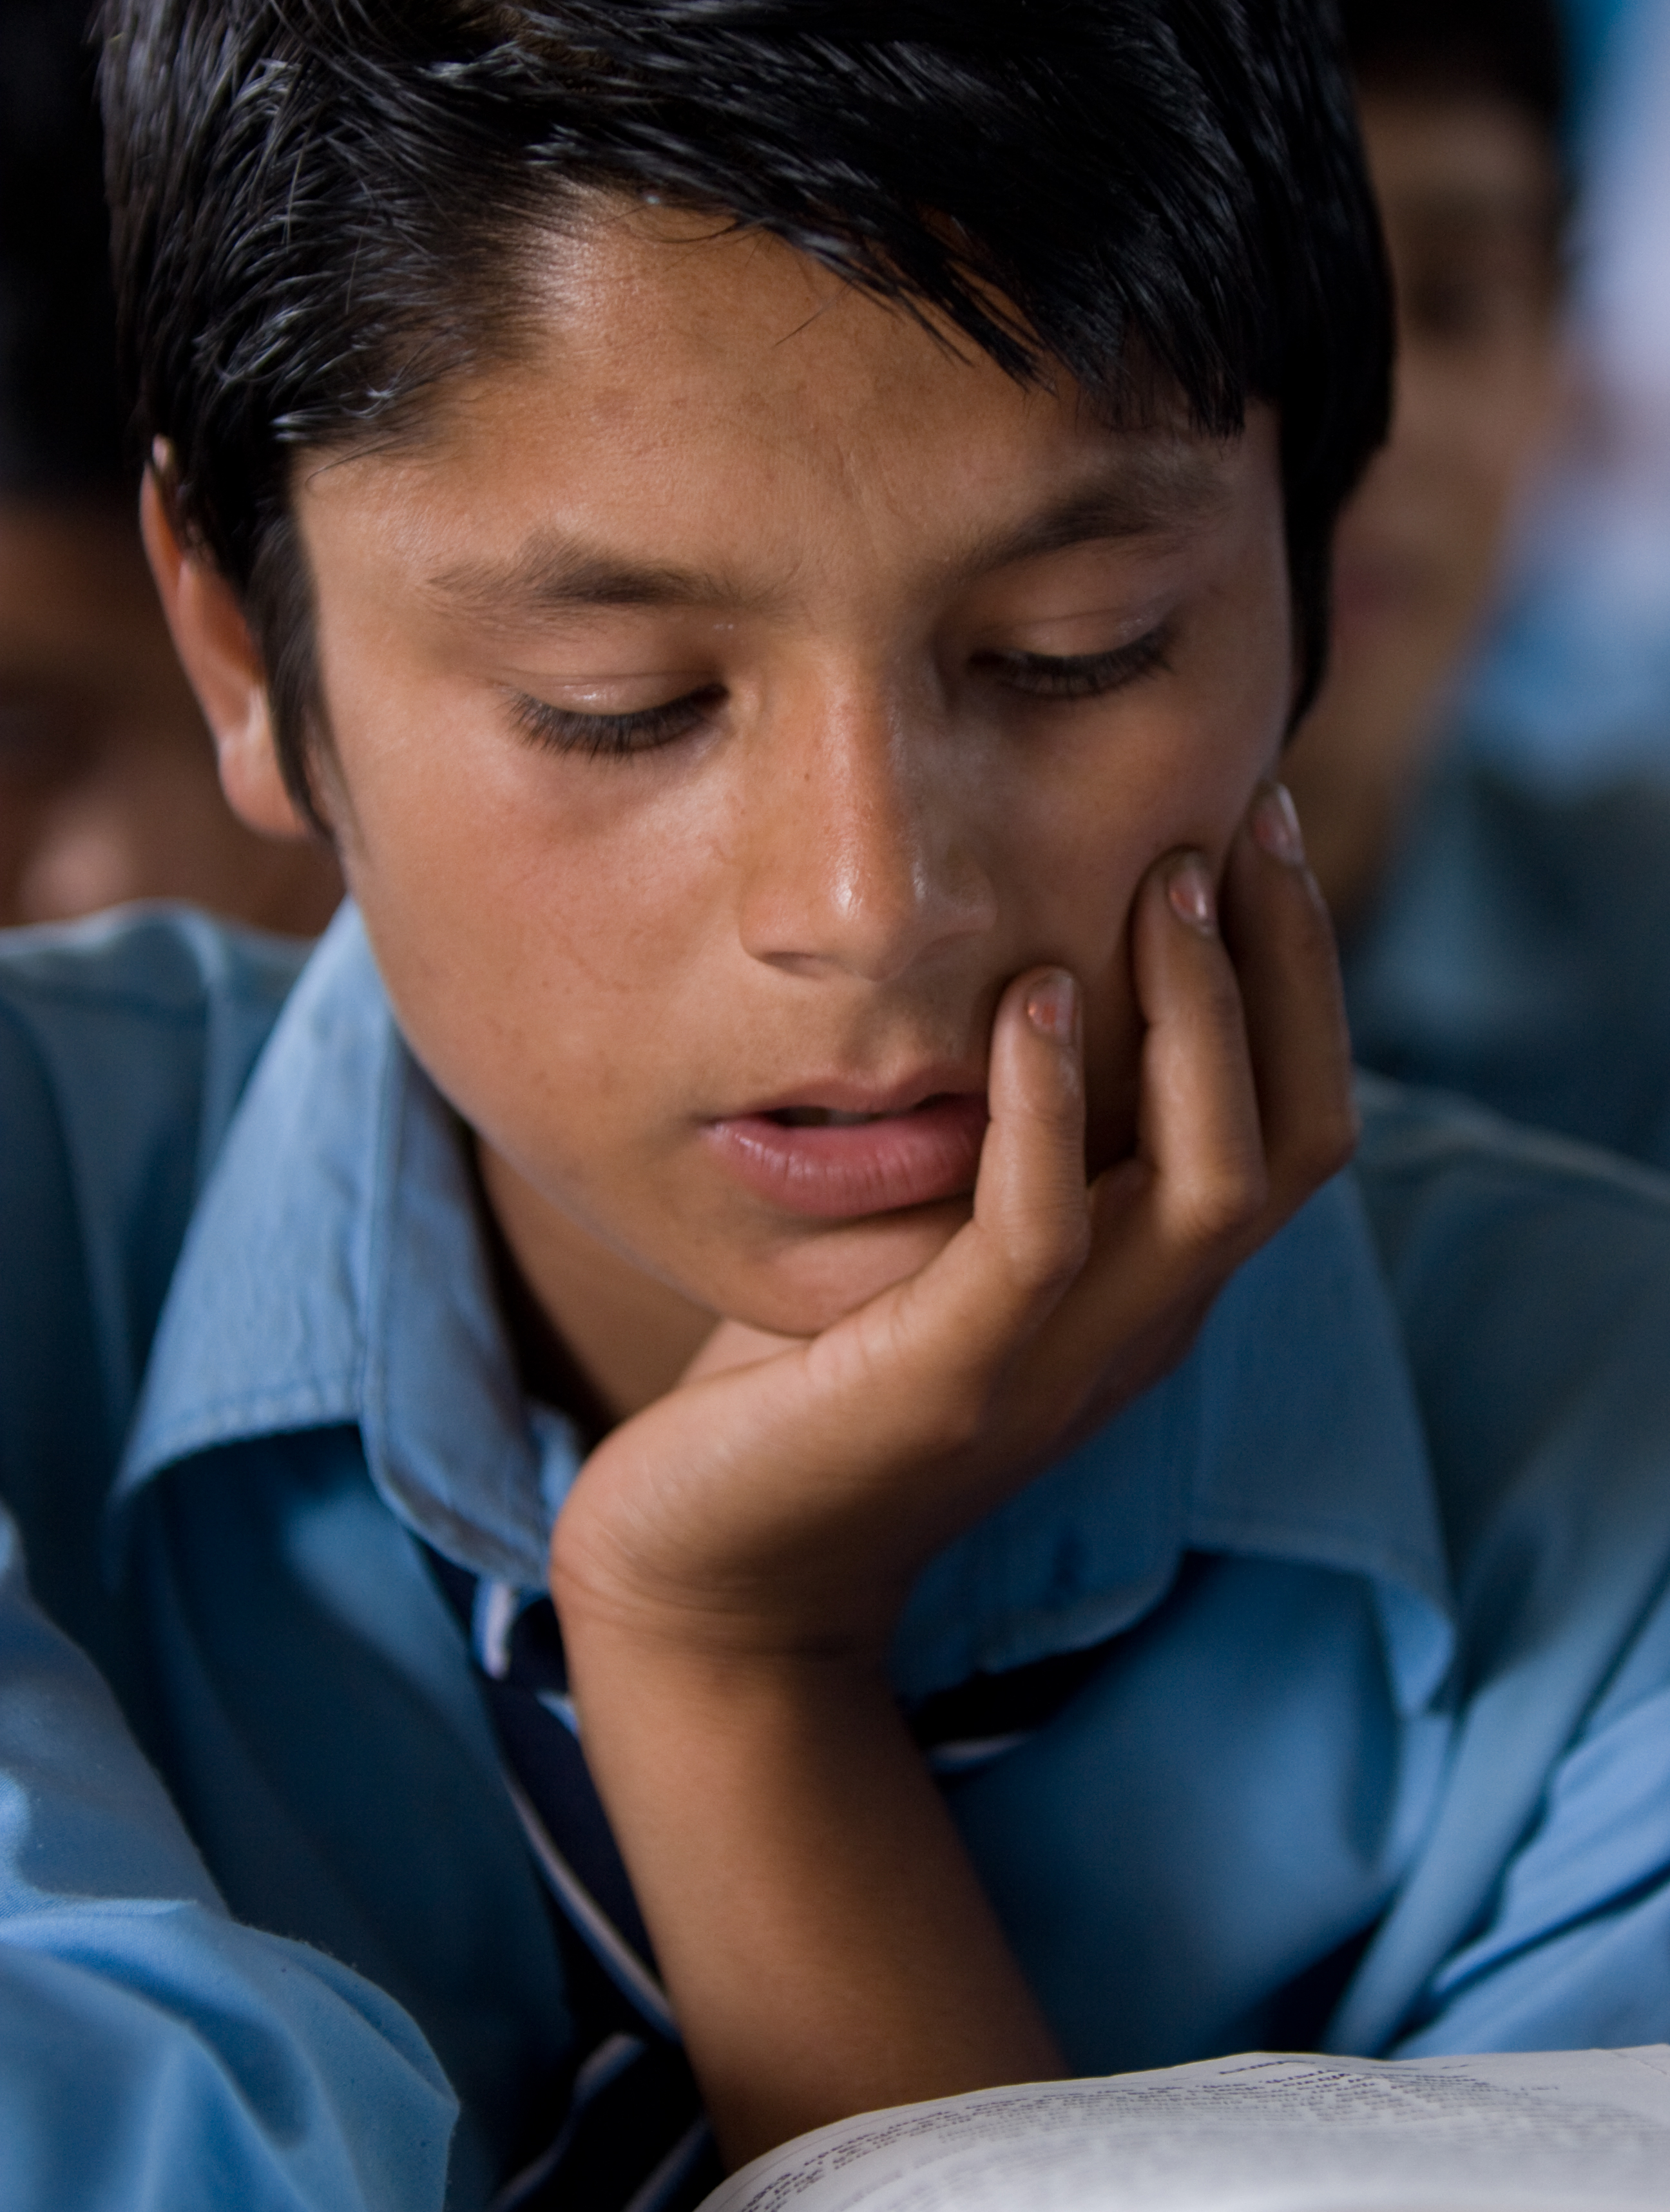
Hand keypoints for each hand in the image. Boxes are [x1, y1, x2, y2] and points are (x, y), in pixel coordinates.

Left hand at [550, 782, 1354, 1663]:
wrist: (715, 1572)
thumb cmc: (809, 1386)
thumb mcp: (938, 1241)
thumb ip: (1006, 1147)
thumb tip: (1024, 976)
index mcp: (1145, 1291)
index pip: (1289, 1126)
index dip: (1300, 979)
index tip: (1250, 827)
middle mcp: (1138, 1329)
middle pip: (1291, 1141)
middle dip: (1285, 970)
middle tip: (1241, 821)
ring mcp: (1060, 1364)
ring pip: (1207, 1183)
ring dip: (1200, 1021)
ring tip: (1164, 886)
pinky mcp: (953, 1382)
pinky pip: (1040, 1232)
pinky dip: (1050, 1107)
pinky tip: (1030, 998)